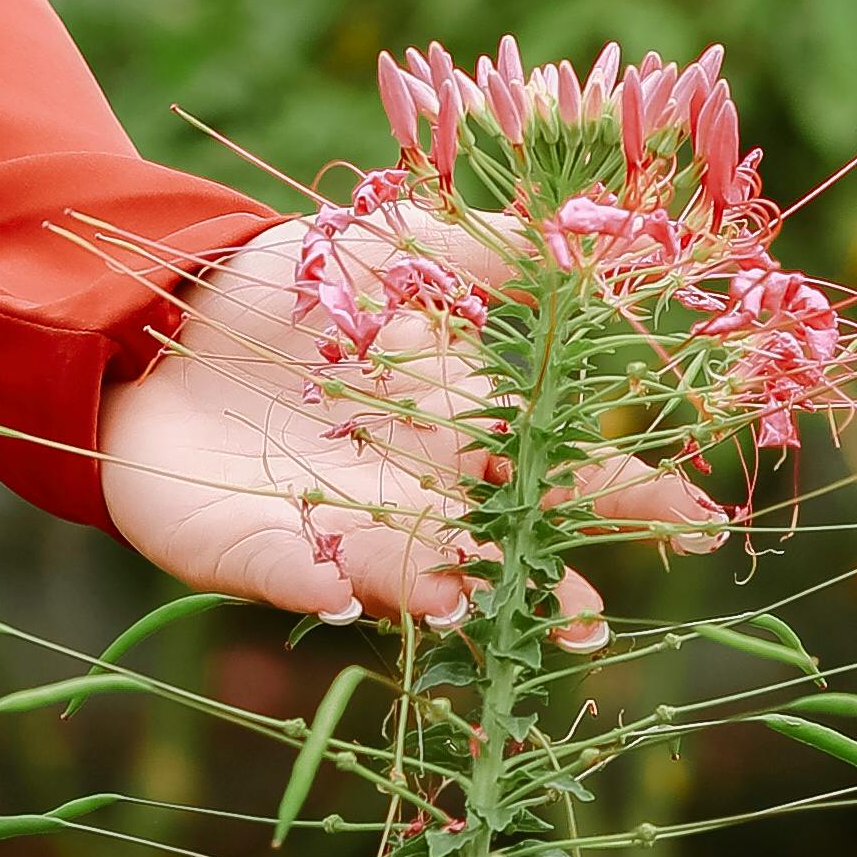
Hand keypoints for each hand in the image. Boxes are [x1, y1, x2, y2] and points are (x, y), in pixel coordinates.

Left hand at [97, 217, 721, 626]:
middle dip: (541, 576)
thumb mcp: (401, 248)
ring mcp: (331, 522)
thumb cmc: (294, 288)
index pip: (558, 460)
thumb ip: (499, 251)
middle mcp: (410, 487)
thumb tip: (624, 240)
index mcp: (459, 420)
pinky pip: (284, 570)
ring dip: (436, 587)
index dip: (625, 491)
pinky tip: (339, 593)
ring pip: (400, 567)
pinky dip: (311, 582)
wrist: (158, 315)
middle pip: (492, 538)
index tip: (697, 518)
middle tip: (588, 616)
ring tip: (475, 602)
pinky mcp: (248, 546)